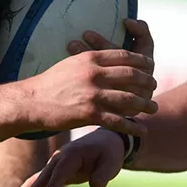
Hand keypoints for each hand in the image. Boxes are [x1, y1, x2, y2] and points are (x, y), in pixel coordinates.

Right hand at [11, 128, 127, 186]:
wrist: (105, 142)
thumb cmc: (109, 152)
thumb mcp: (112, 162)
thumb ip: (104, 174)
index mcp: (72, 154)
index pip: (61, 170)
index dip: (54, 182)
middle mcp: (59, 159)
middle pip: (43, 176)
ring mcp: (55, 167)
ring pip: (37, 182)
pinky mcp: (55, 174)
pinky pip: (40, 186)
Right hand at [19, 42, 155, 134]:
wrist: (31, 101)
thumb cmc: (50, 83)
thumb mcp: (71, 63)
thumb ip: (91, 61)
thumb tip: (108, 62)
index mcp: (90, 58)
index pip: (124, 56)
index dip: (141, 61)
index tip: (149, 66)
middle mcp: (94, 73)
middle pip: (131, 76)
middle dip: (147, 81)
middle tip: (154, 86)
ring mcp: (93, 94)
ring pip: (129, 99)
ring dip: (144, 104)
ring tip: (153, 108)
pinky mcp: (90, 114)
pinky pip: (118, 121)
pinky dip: (133, 127)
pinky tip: (142, 131)